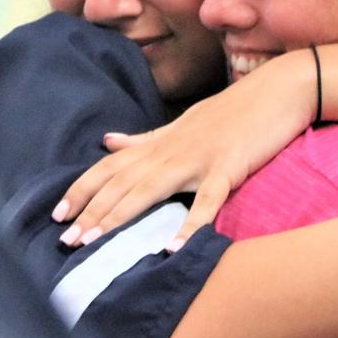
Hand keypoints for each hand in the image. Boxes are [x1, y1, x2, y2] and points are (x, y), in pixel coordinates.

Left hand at [54, 51, 315, 247]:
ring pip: (149, 189)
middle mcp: (171, 149)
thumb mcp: (183, 123)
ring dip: (120, 216)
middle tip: (65, 241)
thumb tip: (107, 141)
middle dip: (91, 211)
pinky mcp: (229, 166)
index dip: (82, 189)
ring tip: (94, 245)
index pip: (111, 166)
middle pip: (121, 181)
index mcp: (161, 142)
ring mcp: (199, 158)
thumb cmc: (234, 110)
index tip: (57, 215)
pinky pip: (207, 200)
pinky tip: (173, 249)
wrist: (279, 88)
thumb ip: (145, 139)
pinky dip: (190, 224)